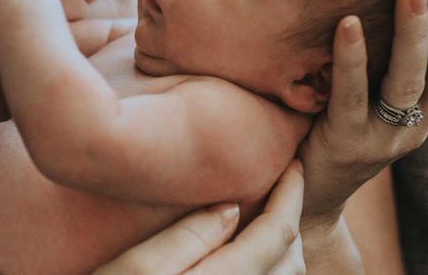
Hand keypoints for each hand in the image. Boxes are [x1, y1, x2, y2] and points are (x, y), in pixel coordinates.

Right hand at [92, 160, 305, 274]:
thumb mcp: (134, 268)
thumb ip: (186, 238)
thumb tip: (231, 208)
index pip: (277, 234)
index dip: (291, 194)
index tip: (293, 163)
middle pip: (291, 260)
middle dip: (292, 216)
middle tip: (282, 182)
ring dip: (284, 245)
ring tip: (267, 211)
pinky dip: (272, 267)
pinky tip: (247, 249)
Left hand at [297, 0, 427, 227]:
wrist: (308, 199)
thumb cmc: (334, 135)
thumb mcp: (373, 103)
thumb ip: (387, 66)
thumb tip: (386, 1)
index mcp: (427, 113)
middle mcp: (414, 126)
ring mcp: (381, 137)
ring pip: (409, 83)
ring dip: (416, 34)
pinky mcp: (344, 141)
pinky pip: (350, 95)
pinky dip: (352, 57)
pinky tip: (348, 22)